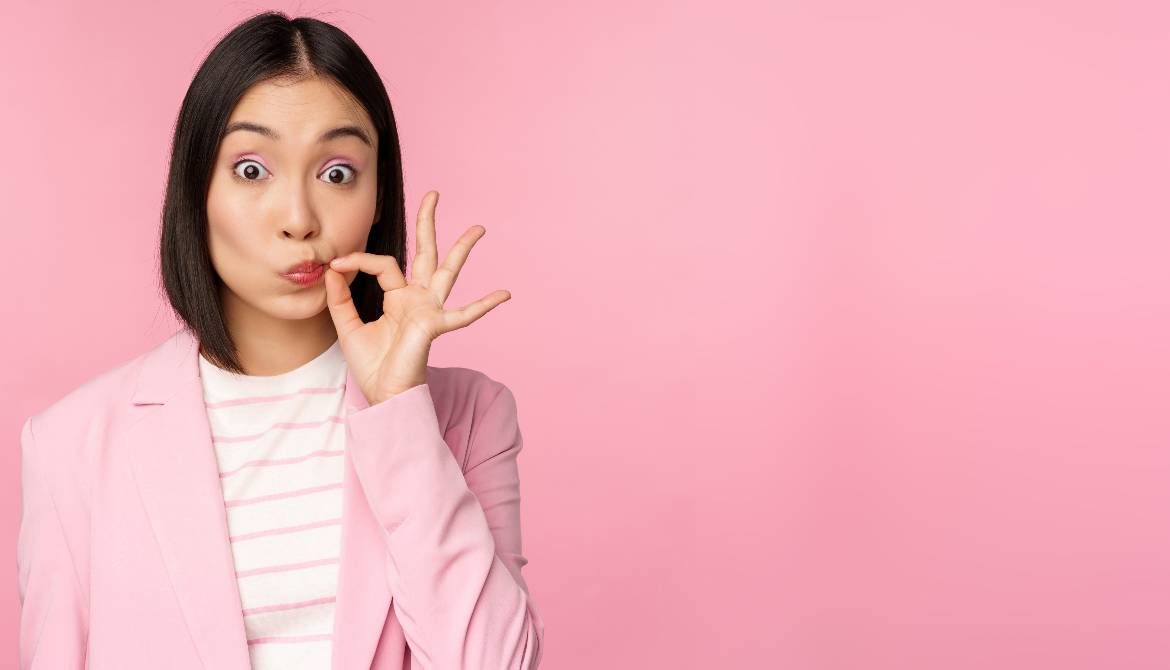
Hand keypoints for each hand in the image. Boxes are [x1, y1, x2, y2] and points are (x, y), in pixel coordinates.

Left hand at [323, 190, 511, 404]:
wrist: (384, 396)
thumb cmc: (372, 366)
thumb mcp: (347, 326)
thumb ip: (339, 297)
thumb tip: (331, 267)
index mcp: (398, 297)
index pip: (382, 264)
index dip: (357, 260)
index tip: (334, 264)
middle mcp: (418, 298)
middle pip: (425, 253)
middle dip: (428, 223)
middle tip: (434, 194)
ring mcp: (430, 310)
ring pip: (447, 271)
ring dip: (462, 248)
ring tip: (478, 229)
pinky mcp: (435, 325)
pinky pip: (463, 314)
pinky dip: (484, 305)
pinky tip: (504, 294)